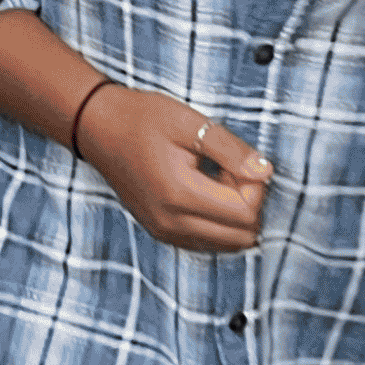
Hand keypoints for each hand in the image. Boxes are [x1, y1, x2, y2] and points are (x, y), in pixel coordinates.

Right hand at [76, 86, 274, 253]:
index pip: (245, 213)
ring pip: (228, 245)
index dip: (254, 186)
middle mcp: (171, 222)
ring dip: (234, 214)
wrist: (97, 128)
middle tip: (229, 170)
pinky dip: (218, 222)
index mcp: (179, 194)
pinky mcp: (162, 233)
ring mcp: (165, 232)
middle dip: (248, 203)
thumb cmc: (141, 119)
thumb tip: (266, 172)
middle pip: (242, 236)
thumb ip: (230, 150)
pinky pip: (207, 242)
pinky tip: (203, 192)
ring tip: (214, 179)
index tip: (236, 161)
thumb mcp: (189, 123)